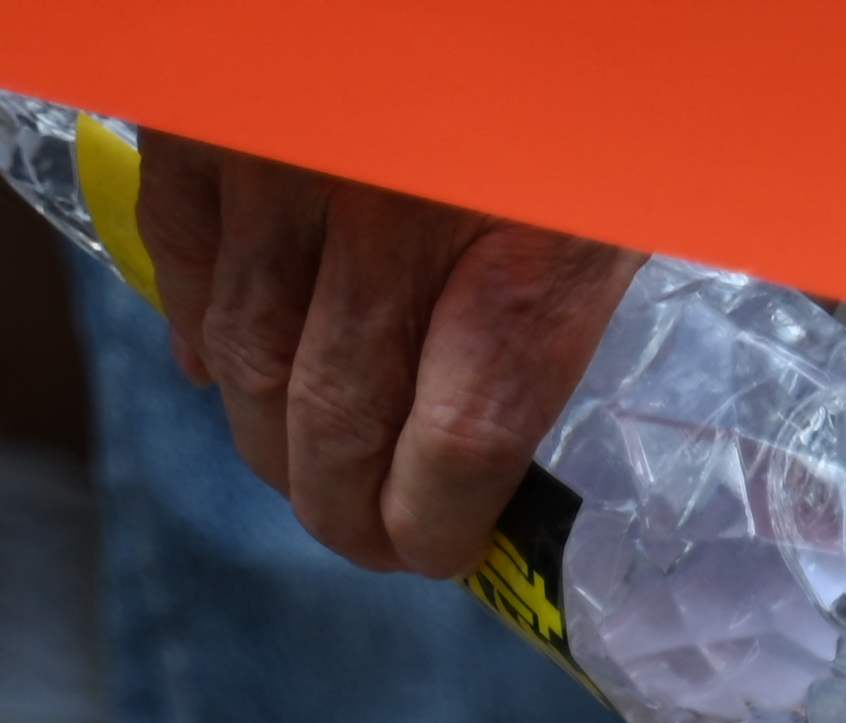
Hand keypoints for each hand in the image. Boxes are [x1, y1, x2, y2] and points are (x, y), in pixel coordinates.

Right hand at [132, 136, 637, 578]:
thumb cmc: (602, 43)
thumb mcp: (664, 157)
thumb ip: (652, 247)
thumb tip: (668, 348)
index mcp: (528, 248)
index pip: (457, 451)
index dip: (434, 526)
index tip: (433, 548)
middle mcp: (395, 228)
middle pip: (335, 424)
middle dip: (341, 506)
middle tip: (356, 533)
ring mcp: (286, 171)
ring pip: (244, 357)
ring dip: (267, 434)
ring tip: (297, 467)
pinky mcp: (209, 116)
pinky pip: (177, 251)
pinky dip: (193, 325)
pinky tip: (216, 367)